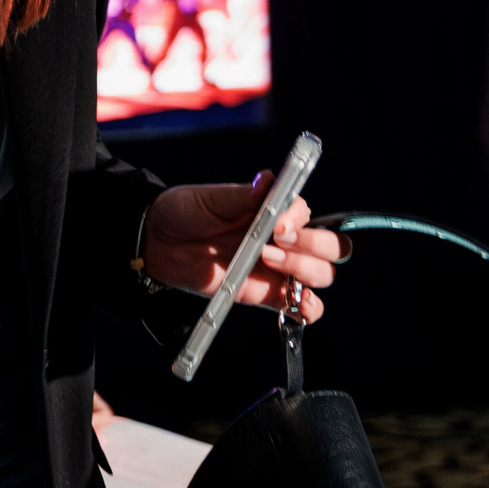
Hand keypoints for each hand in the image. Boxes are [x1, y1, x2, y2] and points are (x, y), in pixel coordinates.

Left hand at [140, 171, 342, 320]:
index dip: (299, 219)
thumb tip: (270, 179)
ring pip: (322, 274)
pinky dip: (309, 308)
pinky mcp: (265, 294)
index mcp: (275, 210)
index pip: (308, 214)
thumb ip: (243, 195)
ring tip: (268, 261)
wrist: (157, 242)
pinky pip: (303, 307)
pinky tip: (297, 302)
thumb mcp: (211, 199)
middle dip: (313, 245)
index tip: (278, 224)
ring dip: (305, 270)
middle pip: (331, 246)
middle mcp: (284, 239)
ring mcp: (278, 268)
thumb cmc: (185, 211)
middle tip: (276, 244)